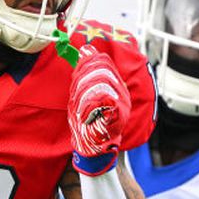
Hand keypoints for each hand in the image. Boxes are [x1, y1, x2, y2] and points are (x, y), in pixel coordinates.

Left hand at [68, 45, 130, 175]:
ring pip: (100, 81)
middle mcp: (121, 91)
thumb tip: (86, 50)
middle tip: (77, 98)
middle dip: (82, 79)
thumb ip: (84, 74)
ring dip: (83, 95)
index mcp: (114, 84)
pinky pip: (101, 98)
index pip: (103, 61)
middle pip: (101, 68)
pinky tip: (85, 117)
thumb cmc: (88, 123)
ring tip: (81, 110)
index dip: (86, 64)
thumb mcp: (82, 95)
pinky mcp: (119, 113)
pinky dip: (87, 107)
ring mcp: (122, 102)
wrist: (93, 149)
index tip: (76, 77)